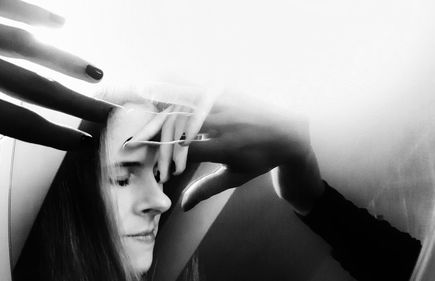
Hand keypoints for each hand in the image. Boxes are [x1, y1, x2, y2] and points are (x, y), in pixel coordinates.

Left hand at [0, 0, 116, 150]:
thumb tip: (9, 131)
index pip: (19, 121)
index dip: (52, 135)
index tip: (84, 143)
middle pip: (35, 88)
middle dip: (75, 103)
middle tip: (109, 114)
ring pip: (28, 46)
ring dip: (66, 62)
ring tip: (97, 74)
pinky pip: (11, 7)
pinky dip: (36, 15)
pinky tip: (60, 23)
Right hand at [128, 86, 323, 213]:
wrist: (290, 133)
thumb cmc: (260, 159)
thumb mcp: (236, 178)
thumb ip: (206, 190)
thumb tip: (182, 206)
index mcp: (226, 148)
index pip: (186, 149)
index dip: (161, 151)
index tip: (139, 153)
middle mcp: (225, 124)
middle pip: (182, 122)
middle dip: (154, 126)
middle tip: (130, 129)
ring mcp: (227, 105)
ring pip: (188, 99)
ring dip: (162, 98)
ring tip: (137, 96)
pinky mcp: (229, 92)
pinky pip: (199, 85)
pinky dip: (179, 82)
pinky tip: (161, 79)